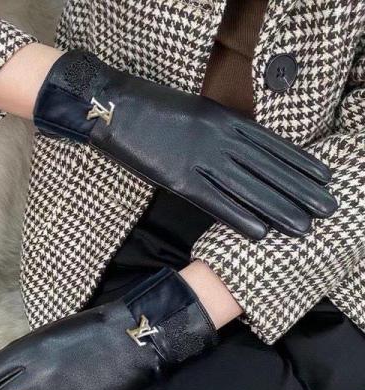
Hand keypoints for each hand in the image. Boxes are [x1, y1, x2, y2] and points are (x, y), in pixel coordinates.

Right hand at [33, 50, 337, 239]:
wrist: (115, 105)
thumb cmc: (153, 108)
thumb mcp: (195, 112)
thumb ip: (220, 130)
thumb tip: (239, 148)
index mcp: (225, 119)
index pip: (272, 145)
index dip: (299, 163)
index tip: (322, 177)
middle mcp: (220, 139)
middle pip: (268, 168)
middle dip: (299, 190)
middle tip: (326, 207)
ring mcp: (201, 159)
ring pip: (247, 187)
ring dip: (277, 208)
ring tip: (304, 226)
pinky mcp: (179, 178)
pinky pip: (215, 202)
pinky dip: (239, 217)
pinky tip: (260, 232)